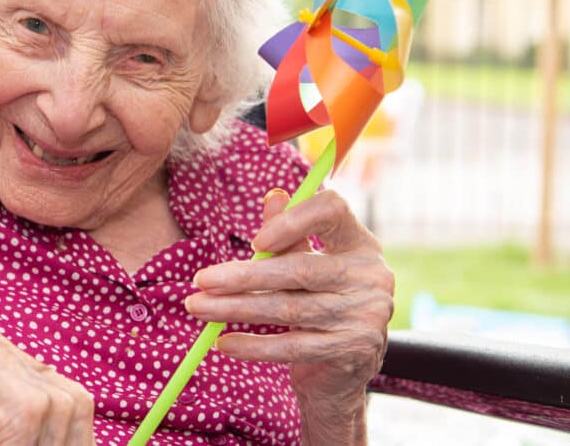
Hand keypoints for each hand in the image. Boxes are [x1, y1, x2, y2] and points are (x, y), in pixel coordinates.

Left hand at [185, 189, 393, 443]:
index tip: (255, 242)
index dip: (293, 221)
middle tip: (200, 280)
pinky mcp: (351, 351)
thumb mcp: (309, 264)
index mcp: (361, 244)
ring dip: (235, 308)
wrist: (345, 372)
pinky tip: (223, 342)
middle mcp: (370, 277)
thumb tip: (273, 196)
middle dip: (243, 275)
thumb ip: (291, 234)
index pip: (332, 211)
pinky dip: (253, 345)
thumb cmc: (319, 303)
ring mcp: (364, 316)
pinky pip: (291, 347)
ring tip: (199, 307)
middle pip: (299, 268)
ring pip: (288, 309)